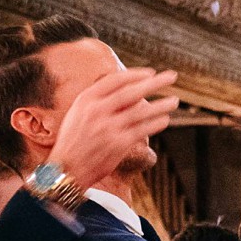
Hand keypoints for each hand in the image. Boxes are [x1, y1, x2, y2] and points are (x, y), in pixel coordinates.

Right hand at [45, 67, 178, 191]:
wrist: (66, 168)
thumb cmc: (74, 140)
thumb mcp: (78, 113)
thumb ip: (98, 100)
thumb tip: (126, 90)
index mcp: (85, 99)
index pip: (114, 80)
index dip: (134, 75)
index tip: (150, 73)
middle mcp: (97, 111)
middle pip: (131, 92)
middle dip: (154, 83)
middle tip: (171, 77)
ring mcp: (108, 127)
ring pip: (141, 112)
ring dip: (160, 105)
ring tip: (174, 100)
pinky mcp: (118, 144)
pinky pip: (142, 130)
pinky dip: (155, 124)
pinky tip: (165, 119)